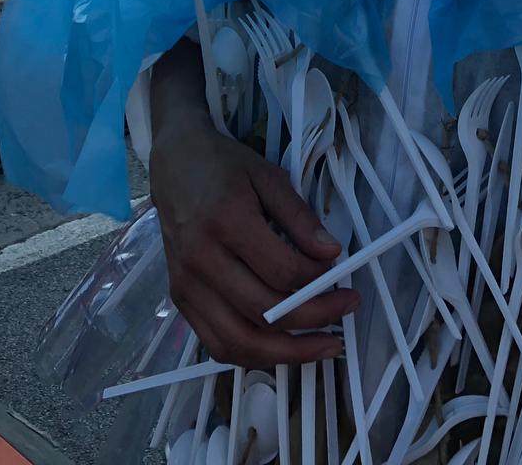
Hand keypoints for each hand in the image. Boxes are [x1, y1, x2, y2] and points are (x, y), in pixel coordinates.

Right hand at [151, 127, 357, 368]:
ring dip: (287, 353)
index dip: (317, 279)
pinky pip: (218, 344)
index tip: (339, 272)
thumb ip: (300, 216)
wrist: (175, 165)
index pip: (281, 270)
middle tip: (346, 309)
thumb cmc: (224, 167)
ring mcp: (187, 285)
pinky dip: (254, 355)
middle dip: (313, 318)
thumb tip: (332, 253)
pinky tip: (284, 350)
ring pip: (239, 341)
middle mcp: (201, 259)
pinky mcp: (180, 300)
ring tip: (324, 347)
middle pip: (264, 311)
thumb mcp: (268, 176)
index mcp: (226, 221)